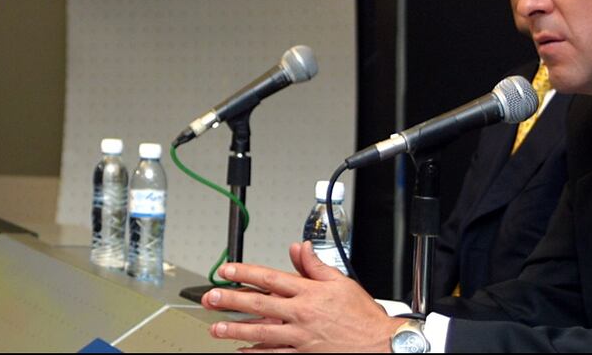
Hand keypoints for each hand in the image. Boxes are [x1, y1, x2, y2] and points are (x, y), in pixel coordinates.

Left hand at [201, 241, 404, 351]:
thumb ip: (315, 265)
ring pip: (262, 332)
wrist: (380, 344)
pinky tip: (243, 351)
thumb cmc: (362, 315)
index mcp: (309, 292)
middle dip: (231, 300)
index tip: (226, 270)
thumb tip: (299, 248)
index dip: (245, 273)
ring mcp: (301, 337)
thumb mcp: (341, 282)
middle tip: (211, 298)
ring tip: (217, 327)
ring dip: (237, 329)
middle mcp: (302, 314)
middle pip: (259, 304)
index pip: (270, 278)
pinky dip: (257, 354)